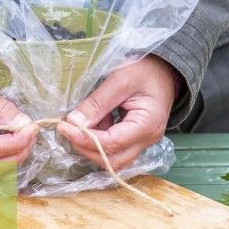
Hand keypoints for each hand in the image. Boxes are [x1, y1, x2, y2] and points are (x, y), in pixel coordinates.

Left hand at [56, 56, 175, 170]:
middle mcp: (148, 140)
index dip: (84, 139)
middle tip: (67, 128)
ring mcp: (144, 142)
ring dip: (92, 146)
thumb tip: (73, 122)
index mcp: (147, 124)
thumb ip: (97, 103)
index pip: (112, 143)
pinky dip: (100, 141)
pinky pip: (116, 150)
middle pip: (113, 160)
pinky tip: (96, 121)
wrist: (164, 68)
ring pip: (114, 159)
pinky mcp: (137, 139)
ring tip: (82, 123)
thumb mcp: (119, 80)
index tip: (63, 126)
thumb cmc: (145, 70)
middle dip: (86, 148)